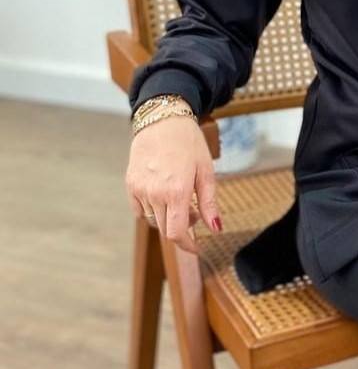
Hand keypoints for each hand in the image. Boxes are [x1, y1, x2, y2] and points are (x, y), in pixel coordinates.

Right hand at [125, 105, 222, 253]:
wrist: (162, 120)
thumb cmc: (189, 145)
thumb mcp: (206, 173)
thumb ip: (209, 204)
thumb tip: (216, 229)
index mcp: (176, 192)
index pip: (177, 233)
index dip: (188, 245)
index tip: (197, 248)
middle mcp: (154, 193)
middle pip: (165, 229)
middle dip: (183, 229)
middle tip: (196, 213)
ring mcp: (139, 189)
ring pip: (153, 220)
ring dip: (168, 219)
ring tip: (181, 199)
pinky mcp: (130, 184)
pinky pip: (140, 210)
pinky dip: (153, 210)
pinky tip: (164, 196)